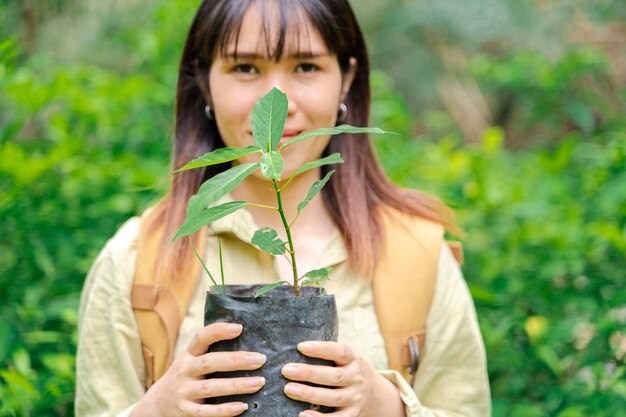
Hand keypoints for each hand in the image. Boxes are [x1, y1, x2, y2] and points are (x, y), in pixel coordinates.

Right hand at [131, 322, 266, 416]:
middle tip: (260, 359)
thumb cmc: (184, 379)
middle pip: (209, 362)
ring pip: (211, 388)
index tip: (239, 328)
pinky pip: (206, 412)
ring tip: (259, 382)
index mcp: (188, 355)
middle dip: (236, 360)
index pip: (201, 337)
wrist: (156, 405)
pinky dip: (225, 410)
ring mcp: (183, 392)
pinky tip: (243, 406)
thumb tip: (246, 343)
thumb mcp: (190, 362)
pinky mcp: (184, 411)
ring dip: (236, 385)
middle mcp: (184, 371)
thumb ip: (209, 353)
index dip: (219, 331)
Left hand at [281, 341, 405, 416]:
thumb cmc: (350, 370)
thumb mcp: (347, 358)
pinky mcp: (352, 414)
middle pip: (333, 376)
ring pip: (332, 397)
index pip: (339, 351)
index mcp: (354, 359)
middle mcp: (357, 378)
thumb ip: (329, 354)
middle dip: (308, 373)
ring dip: (309, 394)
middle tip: (286, 370)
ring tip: (288, 389)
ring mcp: (355, 397)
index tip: (301, 347)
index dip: (321, 348)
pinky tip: (302, 414)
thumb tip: (296, 348)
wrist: (376, 394)